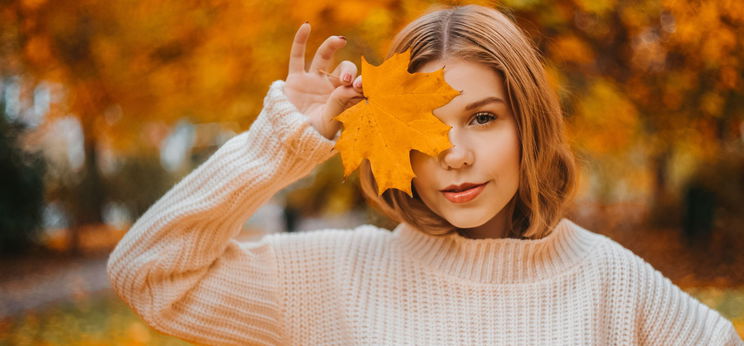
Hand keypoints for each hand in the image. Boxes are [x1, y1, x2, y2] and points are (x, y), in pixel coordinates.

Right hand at [284, 22, 363, 139]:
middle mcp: (330, 87)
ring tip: (340, 40)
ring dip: (332, 46)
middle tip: (347, 82)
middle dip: (348, 72)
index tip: (364, 85)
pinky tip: (306, 27)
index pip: (357, 84)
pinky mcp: (295, 79)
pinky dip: (300, 41)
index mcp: (344, 99)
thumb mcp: (330, 121)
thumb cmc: (314, 135)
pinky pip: (297, 56)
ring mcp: (312, 81)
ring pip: (324, 57)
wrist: (289, 140)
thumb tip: (349, 84)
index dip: (363, 81)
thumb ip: (339, 103)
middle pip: (345, 69)